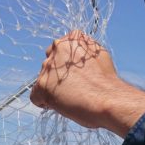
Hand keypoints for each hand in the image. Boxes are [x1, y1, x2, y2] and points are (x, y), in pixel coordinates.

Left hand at [30, 30, 144, 136]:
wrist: (109, 99)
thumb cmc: (108, 84)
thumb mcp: (99, 58)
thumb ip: (85, 55)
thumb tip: (79, 61)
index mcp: (73, 38)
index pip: (61, 51)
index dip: (67, 68)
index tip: (77, 78)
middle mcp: (58, 47)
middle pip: (50, 65)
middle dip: (58, 77)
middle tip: (75, 90)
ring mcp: (48, 66)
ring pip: (43, 80)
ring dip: (53, 90)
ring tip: (72, 99)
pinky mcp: (42, 85)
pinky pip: (36, 97)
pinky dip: (45, 103)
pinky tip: (62, 106)